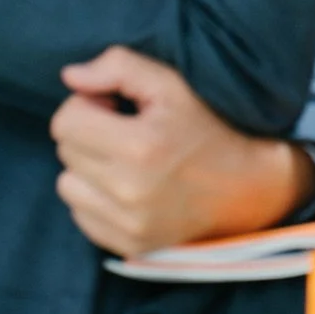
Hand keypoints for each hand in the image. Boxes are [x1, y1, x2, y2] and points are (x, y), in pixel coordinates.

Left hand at [50, 45, 314, 257]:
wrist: (249, 186)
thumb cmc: (209, 126)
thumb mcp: (172, 84)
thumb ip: (118, 67)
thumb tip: (69, 76)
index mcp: (140, 145)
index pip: (65, 120)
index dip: (88, 104)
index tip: (116, 107)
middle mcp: (129, 190)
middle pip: (65, 151)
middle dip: (89, 133)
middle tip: (126, 130)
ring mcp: (128, 224)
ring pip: (67, 185)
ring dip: (88, 168)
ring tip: (125, 160)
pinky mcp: (129, 246)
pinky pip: (81, 216)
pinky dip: (96, 199)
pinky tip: (128, 187)